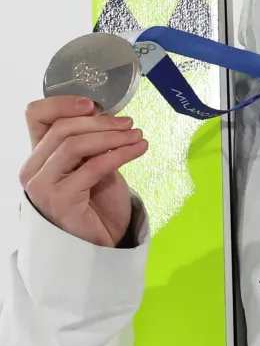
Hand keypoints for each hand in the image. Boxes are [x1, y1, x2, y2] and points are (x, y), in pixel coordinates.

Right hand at [20, 96, 147, 246]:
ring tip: (137, 136)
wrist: (103, 241)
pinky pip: (93, 167)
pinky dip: (120, 153)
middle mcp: (34, 169)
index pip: (36, 116)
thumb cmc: (97, 202)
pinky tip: (139, 149)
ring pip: (75, 145)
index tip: (93, 104)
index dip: (62, 103)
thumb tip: (105, 114)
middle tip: (129, 124)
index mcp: (39, 155)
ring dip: (113, 136)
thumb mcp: (94, 164)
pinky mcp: (61, 200)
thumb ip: (92, 142)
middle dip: (101, 122)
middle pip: (62, 128)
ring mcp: (43, 186)